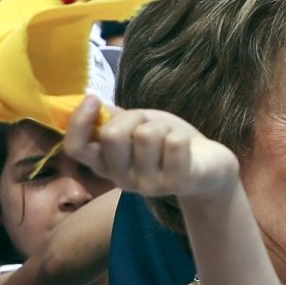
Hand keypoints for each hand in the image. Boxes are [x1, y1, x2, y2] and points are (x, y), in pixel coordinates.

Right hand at [64, 97, 238, 198]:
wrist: (209, 165)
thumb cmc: (166, 142)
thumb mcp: (135, 127)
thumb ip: (110, 120)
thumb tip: (86, 100)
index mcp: (107, 166)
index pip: (76, 148)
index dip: (80, 121)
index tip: (94, 99)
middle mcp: (123, 181)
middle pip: (112, 136)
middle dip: (134, 117)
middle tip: (149, 125)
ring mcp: (150, 186)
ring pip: (146, 135)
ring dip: (161, 126)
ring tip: (169, 139)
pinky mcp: (177, 183)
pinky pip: (174, 142)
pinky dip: (181, 135)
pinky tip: (185, 148)